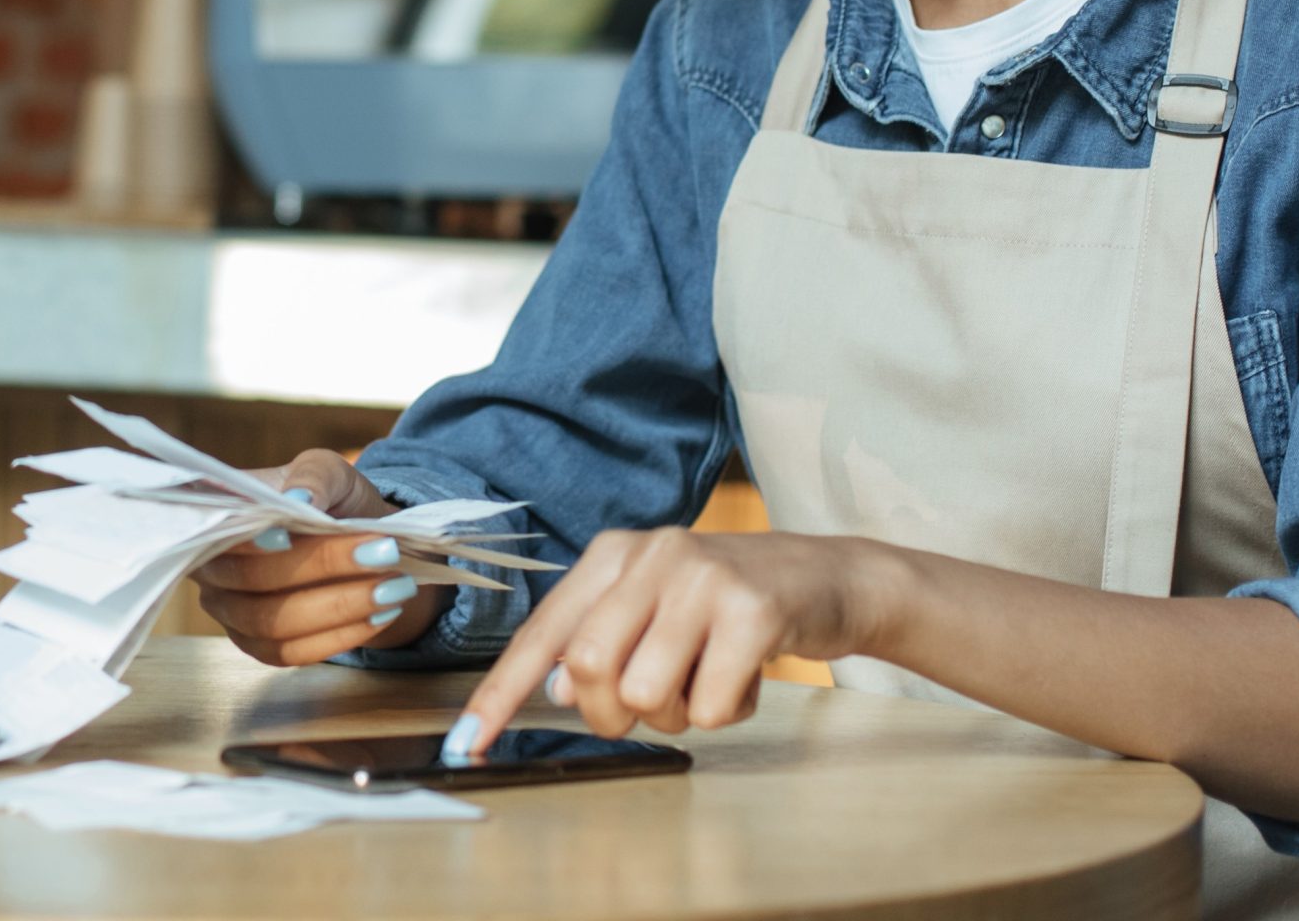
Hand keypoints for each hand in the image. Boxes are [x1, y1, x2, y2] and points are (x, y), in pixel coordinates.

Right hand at [191, 449, 447, 666]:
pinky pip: (292, 653)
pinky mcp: (259, 646)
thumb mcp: (331, 471)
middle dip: (322, 567)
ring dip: (339, 607)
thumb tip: (300, 497)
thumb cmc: (332, 501)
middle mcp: (213, 568)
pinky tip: (380, 615)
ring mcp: (231, 612)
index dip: (248, 539)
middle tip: (384, 552)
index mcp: (218, 516)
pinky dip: (341, 636)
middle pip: (252, 579)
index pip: (218, 531)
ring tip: (394, 587)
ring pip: (273, 623)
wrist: (357, 543)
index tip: (291, 535)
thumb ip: (314, 476)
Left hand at [448, 528, 901, 756]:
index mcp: (615, 554)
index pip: (544, 632)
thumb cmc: (729, 604)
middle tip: (654, 705)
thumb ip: (603, 639)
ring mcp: (703, 578)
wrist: (830, 578)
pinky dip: (726, 712)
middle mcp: (652, 555)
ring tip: (708, 681)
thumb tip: (561, 689)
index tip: (467, 744)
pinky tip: (747, 679)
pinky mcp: (752, 610)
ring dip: (677, 714)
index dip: (502, 693)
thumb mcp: (657, 608)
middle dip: (612, 713)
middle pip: (588, 668)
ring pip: (645, 693)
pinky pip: (710, 705)